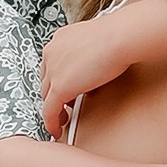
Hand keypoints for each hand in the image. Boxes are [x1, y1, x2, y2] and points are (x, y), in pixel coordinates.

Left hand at [42, 3, 159, 136]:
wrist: (120, 37)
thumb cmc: (118, 36)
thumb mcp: (96, 42)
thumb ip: (86, 54)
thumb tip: (91, 68)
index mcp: (59, 39)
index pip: (52, 65)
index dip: (58, 80)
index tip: (66, 89)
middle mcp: (51, 53)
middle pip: (47, 81)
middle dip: (54, 95)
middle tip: (63, 107)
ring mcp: (53, 71)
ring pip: (46, 96)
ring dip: (53, 109)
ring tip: (62, 119)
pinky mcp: (60, 87)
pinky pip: (49, 111)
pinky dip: (51, 122)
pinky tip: (57, 130)